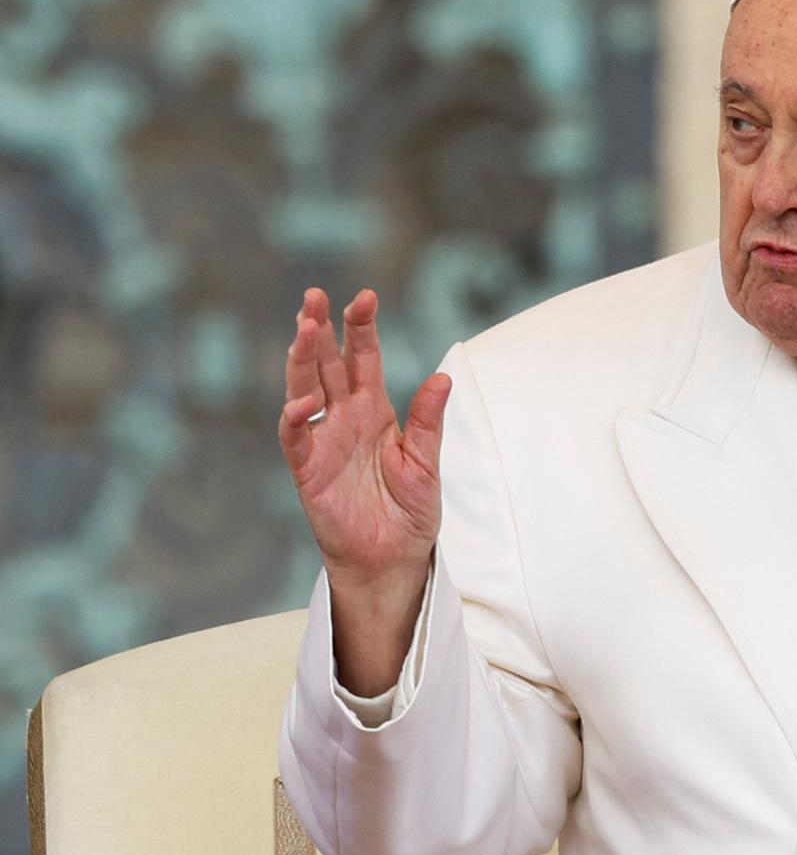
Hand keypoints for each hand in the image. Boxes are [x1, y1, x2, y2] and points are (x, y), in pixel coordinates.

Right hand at [278, 288, 450, 692]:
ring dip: (301, 361)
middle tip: (313, 296)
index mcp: (375, 409)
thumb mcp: (426, 463)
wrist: (393, 558)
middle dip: (320, 329)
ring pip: (305, 390)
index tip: (365, 297)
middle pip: (328, 364)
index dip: (362, 327)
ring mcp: (324, 440)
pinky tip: (300, 403)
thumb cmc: (408, 511)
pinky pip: (296, 439)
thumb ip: (428, 422)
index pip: (365, 358)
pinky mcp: (308, 470)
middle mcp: (345, 417)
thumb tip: (442, 378)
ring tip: (303, 329)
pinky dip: (295, 420)